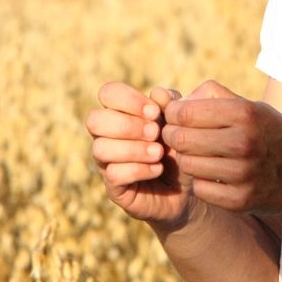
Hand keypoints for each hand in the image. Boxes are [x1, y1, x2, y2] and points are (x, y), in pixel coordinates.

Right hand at [86, 82, 192, 229]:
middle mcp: (106, 136)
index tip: (155, 112)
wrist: (187, 189)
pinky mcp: (113, 187)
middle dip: (127, 125)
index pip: (108, 93)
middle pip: (94, 120)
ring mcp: (106, 162)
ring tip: (158, 153)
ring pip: (101, 148)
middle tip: (155, 133)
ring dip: (134, 148)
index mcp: (120, 113)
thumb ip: (172, 105)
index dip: (129, 99)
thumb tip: (158, 92)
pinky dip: (139, 170)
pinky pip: (113, 174)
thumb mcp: (181, 124)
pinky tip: (158, 169)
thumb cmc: (179, 150)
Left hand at [161, 80, 281, 213]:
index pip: (184, 113)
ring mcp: (243, 174)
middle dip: (172, 136)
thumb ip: (213, 96)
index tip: (176, 118)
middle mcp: (244, 143)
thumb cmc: (272, 133)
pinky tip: (213, 174)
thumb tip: (176, 102)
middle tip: (177, 137)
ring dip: (187, 159)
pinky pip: (200, 190)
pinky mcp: (241, 201)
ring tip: (198, 154)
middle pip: (181, 139)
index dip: (173, 115)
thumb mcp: (252, 106)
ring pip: (187, 165)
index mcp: (245, 113)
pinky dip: (202, 182)